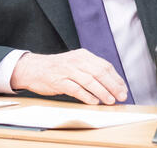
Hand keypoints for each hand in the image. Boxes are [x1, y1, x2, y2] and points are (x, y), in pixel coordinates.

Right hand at [10, 49, 127, 104]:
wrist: (33, 68)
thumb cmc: (57, 68)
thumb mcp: (76, 62)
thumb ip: (90, 69)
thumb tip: (110, 82)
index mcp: (84, 55)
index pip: (105, 66)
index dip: (116, 78)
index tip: (123, 88)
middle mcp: (77, 61)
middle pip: (100, 73)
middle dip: (113, 86)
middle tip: (121, 96)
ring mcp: (68, 71)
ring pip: (90, 81)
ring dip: (102, 92)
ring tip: (110, 100)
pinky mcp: (59, 81)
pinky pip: (76, 89)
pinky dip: (86, 96)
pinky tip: (94, 101)